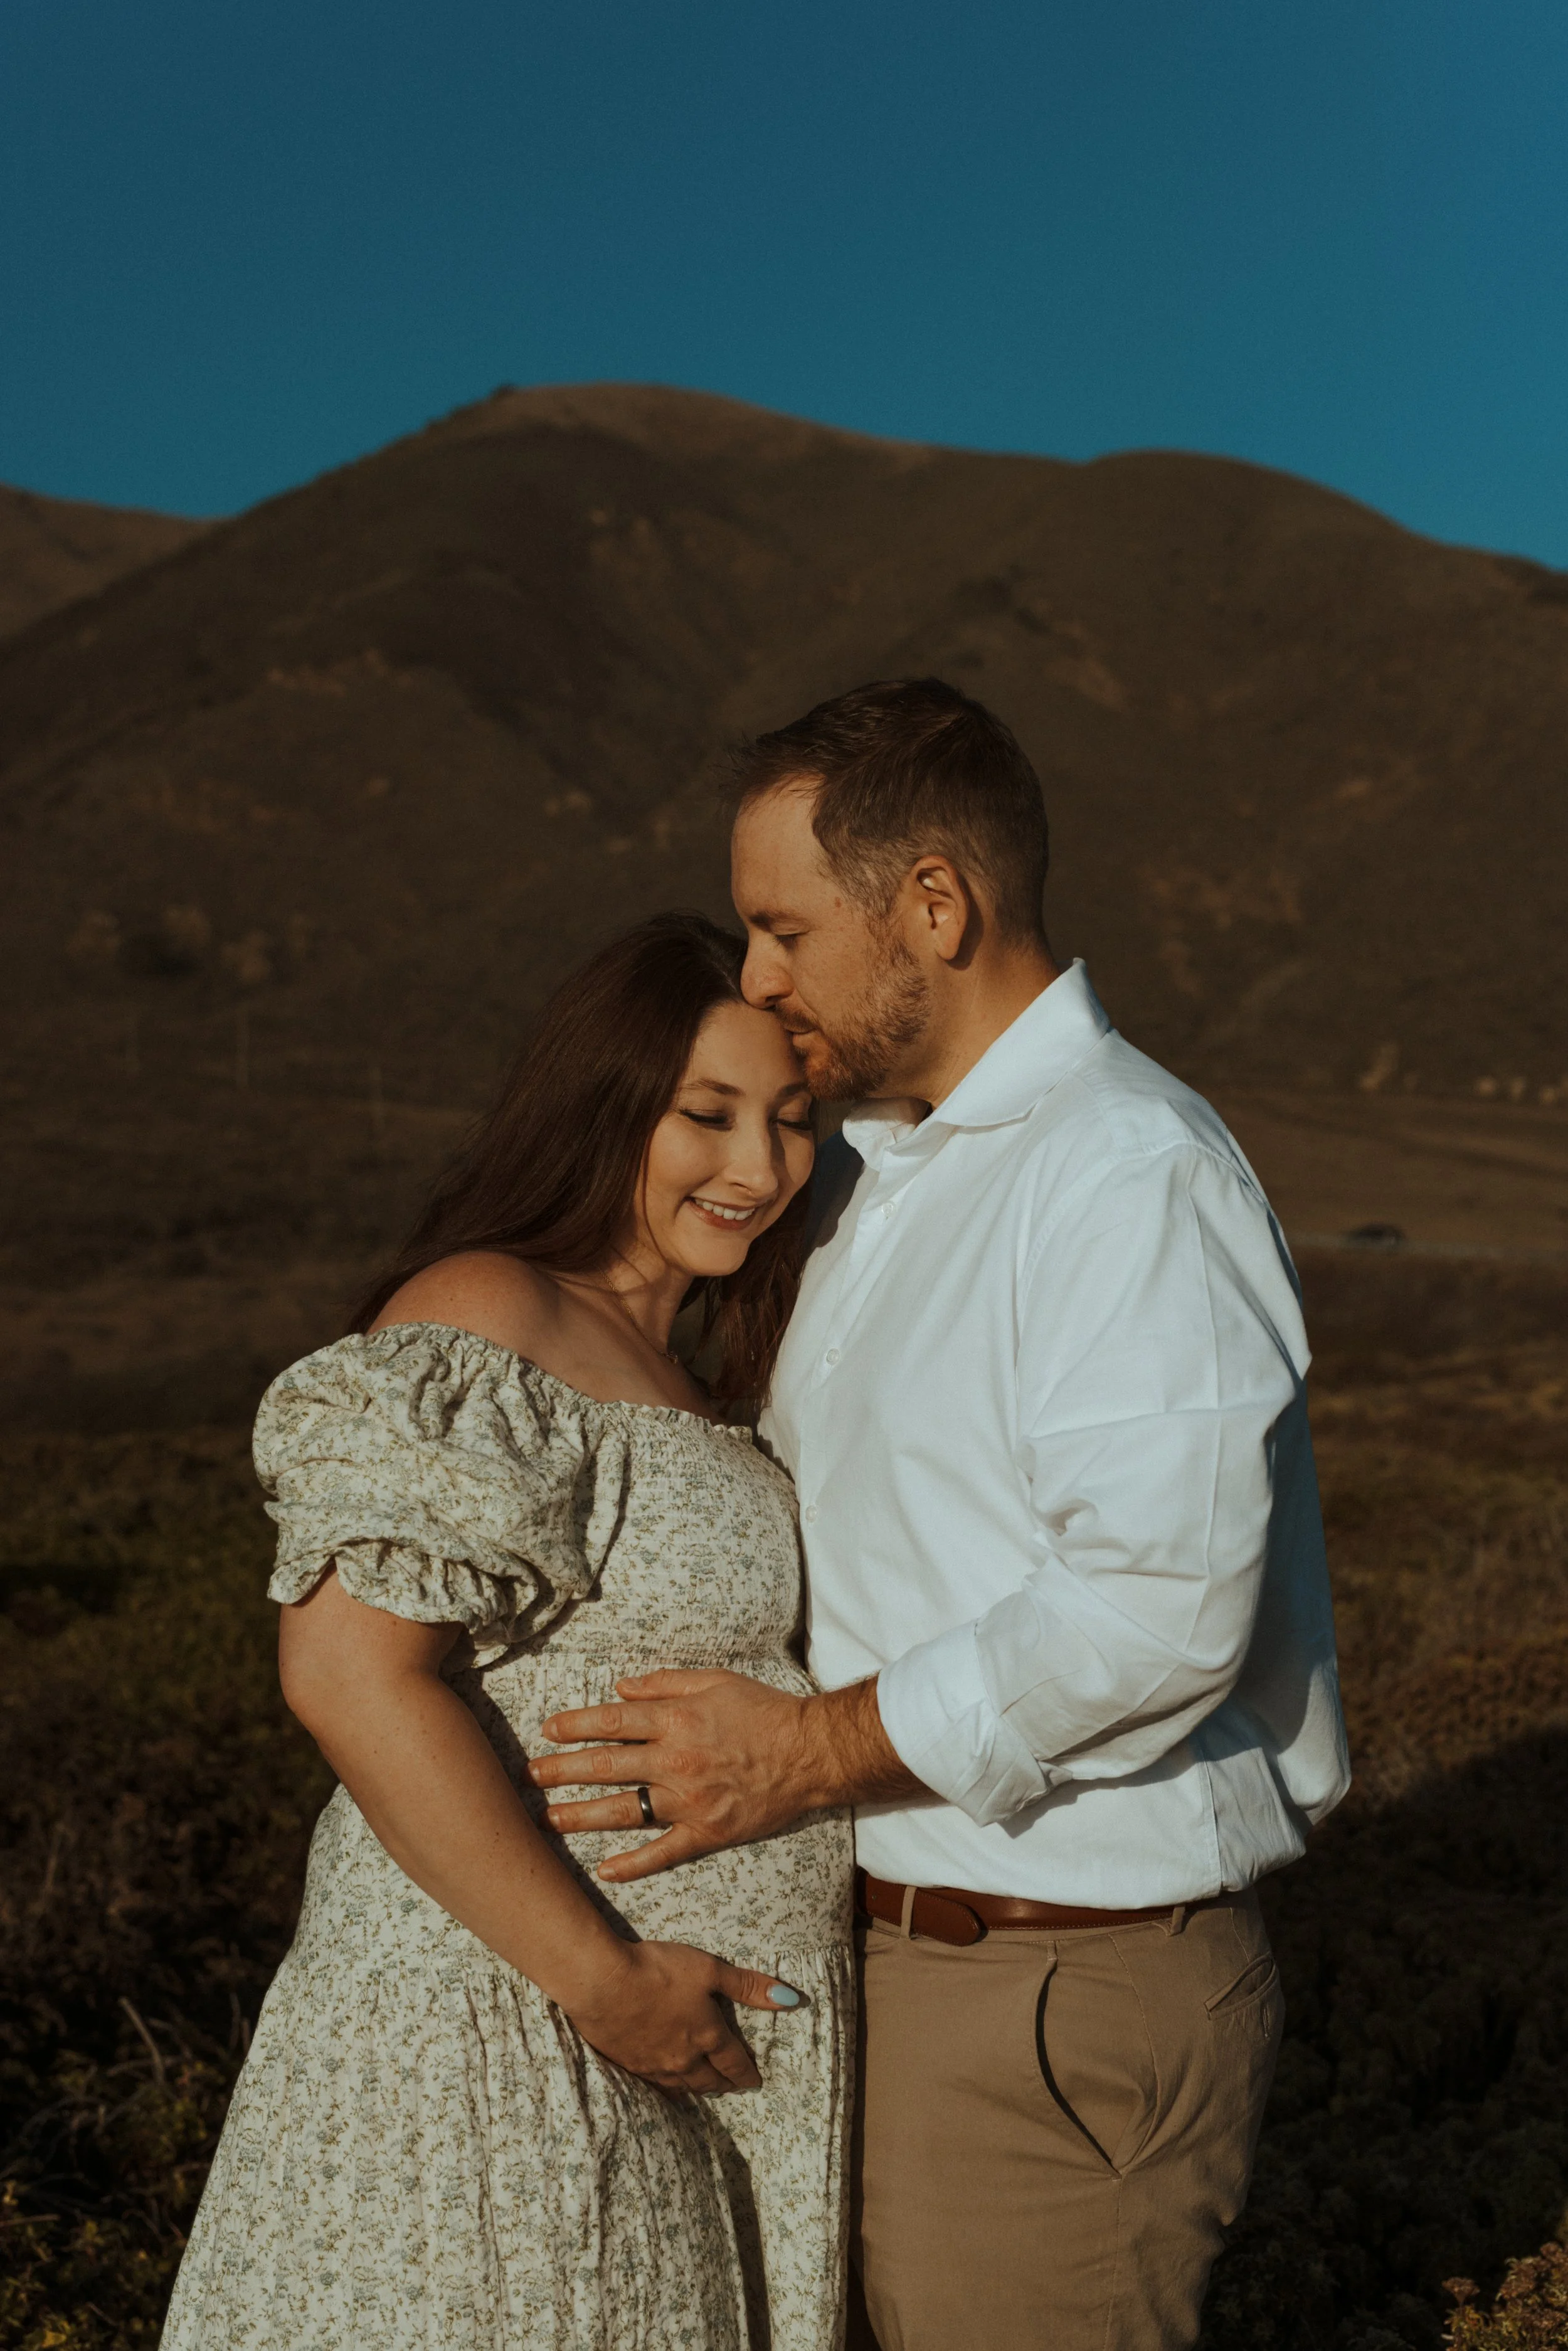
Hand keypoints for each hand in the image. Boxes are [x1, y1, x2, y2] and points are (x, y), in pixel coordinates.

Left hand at [529, 1669, 916, 1882]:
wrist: (810, 1753)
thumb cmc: (763, 1711)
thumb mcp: (715, 1680)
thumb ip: (665, 1682)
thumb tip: (620, 1687)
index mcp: (676, 1719)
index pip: (612, 1721)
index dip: (575, 1725)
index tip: (547, 1730)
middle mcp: (675, 1759)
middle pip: (606, 1766)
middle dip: (560, 1771)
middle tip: (527, 1776)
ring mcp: (689, 1800)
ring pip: (623, 1810)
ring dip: (580, 1815)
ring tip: (546, 1820)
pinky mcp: (706, 1832)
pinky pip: (663, 1852)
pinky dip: (633, 1864)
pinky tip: (604, 1869)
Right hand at [563, 1936, 801, 2095]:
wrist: (602, 1982)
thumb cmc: (659, 1970)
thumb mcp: (709, 1970)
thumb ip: (748, 1986)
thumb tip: (792, 1999)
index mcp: (708, 2036)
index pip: (734, 2062)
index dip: (747, 2073)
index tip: (755, 2082)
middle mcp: (684, 2058)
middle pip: (710, 2080)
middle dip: (725, 2084)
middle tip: (733, 2087)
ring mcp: (654, 2065)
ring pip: (683, 2085)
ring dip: (699, 2088)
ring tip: (706, 2089)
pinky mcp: (628, 2063)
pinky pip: (656, 2085)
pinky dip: (669, 2088)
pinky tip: (668, 2087)